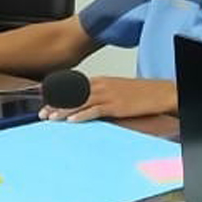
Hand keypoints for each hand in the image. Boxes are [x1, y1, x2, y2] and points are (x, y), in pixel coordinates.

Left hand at [42, 77, 177, 123]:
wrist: (160, 92)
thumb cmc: (141, 93)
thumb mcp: (117, 90)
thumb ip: (101, 95)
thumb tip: (88, 104)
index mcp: (101, 81)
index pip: (74, 87)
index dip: (58, 96)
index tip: (45, 102)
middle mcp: (102, 86)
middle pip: (73, 95)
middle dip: (56, 105)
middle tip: (42, 114)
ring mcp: (108, 95)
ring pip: (80, 102)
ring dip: (64, 111)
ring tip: (51, 118)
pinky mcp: (116, 106)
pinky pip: (95, 110)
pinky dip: (82, 115)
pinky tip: (72, 121)